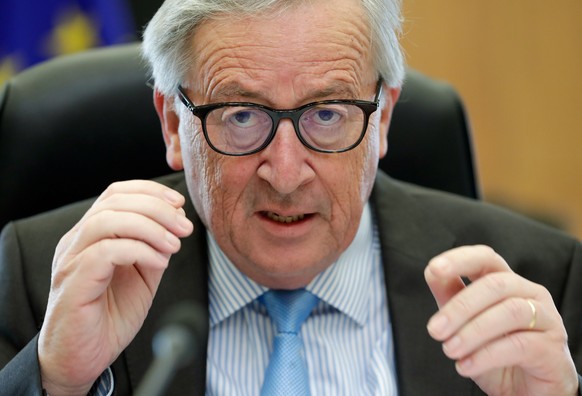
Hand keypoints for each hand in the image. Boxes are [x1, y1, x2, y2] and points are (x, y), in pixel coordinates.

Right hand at [38, 180, 193, 394]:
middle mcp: (77, 242)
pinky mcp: (73, 282)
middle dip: (156, 208)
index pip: (116, 194)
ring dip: (149, 227)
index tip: (179, 203)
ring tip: (174, 245)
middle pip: (113, 201)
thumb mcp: (143, 276)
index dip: (150, 191)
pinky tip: (159, 262)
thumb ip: (154, 249)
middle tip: (183, 227)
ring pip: (106, 221)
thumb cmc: (109, 317)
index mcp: (91, 235)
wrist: (83, 359)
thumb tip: (176, 224)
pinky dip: (138, 250)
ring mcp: (71, 260)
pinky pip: (105, 252)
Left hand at [425, 245, 578, 395]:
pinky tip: (466, 365)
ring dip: (472, 331)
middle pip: (494, 285)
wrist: (528, 391)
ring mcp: (545, 319)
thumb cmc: (499, 353)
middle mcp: (530, 293)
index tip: (434, 268)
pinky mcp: (552, 349)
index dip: (460, 259)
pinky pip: (519, 345)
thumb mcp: (467, 323)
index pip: (486, 258)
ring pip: (509, 312)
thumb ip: (451, 296)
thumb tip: (432, 272)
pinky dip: (486, 356)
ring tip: (450, 350)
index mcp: (507, 282)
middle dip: (460, 306)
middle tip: (435, 330)